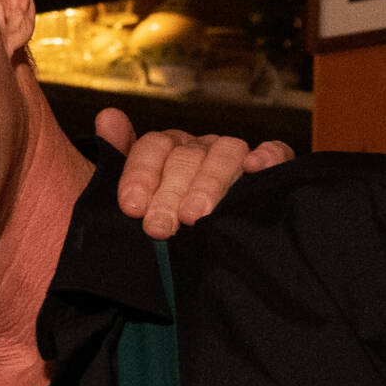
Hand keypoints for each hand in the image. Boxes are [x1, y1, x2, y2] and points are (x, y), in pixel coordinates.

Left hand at [101, 108, 296, 237]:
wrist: (195, 269)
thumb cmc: (154, 229)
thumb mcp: (125, 202)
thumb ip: (113, 162)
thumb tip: (108, 117)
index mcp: (165, 151)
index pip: (153, 146)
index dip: (141, 174)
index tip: (131, 207)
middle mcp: (199, 149)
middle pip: (186, 156)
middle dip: (170, 192)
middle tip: (159, 227)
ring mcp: (233, 158)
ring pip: (226, 153)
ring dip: (209, 182)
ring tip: (195, 216)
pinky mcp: (269, 171)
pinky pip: (276, 152)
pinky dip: (269, 156)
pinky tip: (254, 168)